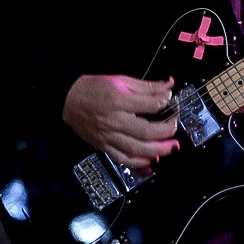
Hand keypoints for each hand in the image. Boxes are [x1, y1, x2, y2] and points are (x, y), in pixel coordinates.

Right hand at [62, 74, 178, 168]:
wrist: (69, 99)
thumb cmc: (94, 88)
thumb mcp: (120, 80)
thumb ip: (146, 86)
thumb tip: (168, 86)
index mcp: (119, 101)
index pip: (149, 105)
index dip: (164, 103)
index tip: (170, 101)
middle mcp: (115, 121)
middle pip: (146, 131)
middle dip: (166, 132)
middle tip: (175, 129)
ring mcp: (109, 136)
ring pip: (136, 149)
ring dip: (157, 150)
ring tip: (170, 148)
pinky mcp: (104, 146)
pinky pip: (123, 159)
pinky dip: (138, 163)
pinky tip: (150, 161)